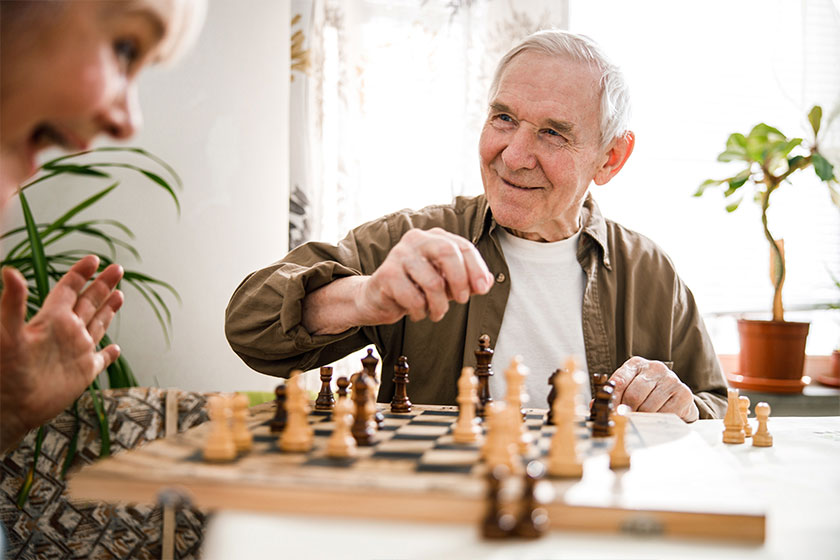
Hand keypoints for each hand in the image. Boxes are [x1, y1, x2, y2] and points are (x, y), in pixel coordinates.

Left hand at [1, 255, 123, 450]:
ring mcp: (76, 352)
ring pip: (97, 325)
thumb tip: (9, 271)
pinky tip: (115, 349)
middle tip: (117, 269)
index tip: (94, 259)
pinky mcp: (83, 373)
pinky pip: (100, 360)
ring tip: (119, 295)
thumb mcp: (7, 332)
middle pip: (89, 302)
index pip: (69, 289)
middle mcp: (66, 332)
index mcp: (52, 319)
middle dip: (103, 285)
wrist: (8, 408)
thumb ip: (12, 302)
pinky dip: (109, 354)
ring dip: (108, 310)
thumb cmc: (3, 371)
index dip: (81, 273)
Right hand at [358, 228, 493, 324]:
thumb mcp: (447, 283)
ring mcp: (399, 255)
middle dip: (460, 281)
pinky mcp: (386, 274)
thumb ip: (468, 280)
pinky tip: (417, 313)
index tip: (483, 289)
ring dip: (440, 306)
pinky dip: (420, 311)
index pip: (463, 246)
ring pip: (432, 282)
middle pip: (447, 252)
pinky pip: (413, 298)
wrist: (378, 298)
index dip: (477, 268)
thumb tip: (488, 282)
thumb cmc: (417, 288)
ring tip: (437, 313)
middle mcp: (416, 239)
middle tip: (462, 300)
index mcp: (434, 237)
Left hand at [609, 356, 698, 422]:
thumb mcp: (629, 390)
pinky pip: (665, 413)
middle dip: (627, 412)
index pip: (619, 381)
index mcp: (636, 364)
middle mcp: (654, 367)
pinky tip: (657, 420)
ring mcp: (670, 379)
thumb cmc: (648, 395)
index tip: (609, 412)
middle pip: (633, 394)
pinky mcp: (683, 392)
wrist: (677, 399)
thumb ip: (613, 396)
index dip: (613, 400)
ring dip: (642, 418)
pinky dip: (658, 420)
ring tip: (640, 421)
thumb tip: (595, 405)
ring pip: (648, 406)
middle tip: (625, 421)